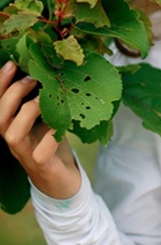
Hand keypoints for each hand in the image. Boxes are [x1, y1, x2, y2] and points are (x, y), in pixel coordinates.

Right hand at [0, 61, 80, 198]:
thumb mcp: (46, 119)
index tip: (12, 63)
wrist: (64, 182)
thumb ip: (42, 100)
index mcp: (12, 126)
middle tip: (31, 78)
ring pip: (12, 134)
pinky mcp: (43, 167)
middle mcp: (14, 141)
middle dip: (11, 94)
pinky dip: (50, 137)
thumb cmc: (53, 145)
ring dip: (26, 112)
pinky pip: (41, 153)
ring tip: (42, 98)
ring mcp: (26, 155)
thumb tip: (48, 70)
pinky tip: (61, 125)